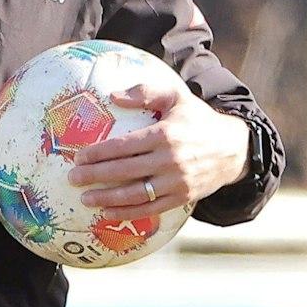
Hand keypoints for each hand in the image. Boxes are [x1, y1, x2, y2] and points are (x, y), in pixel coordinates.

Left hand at [67, 81, 249, 218]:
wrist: (233, 148)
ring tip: (85, 199)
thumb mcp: (176, 96)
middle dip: (95, 176)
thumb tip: (113, 96)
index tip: (79, 156)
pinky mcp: (182, 197)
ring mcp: (176, 182)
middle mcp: (169, 160)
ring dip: (107, 198)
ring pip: (135, 194)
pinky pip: (150, 209)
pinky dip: (128, 213)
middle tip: (73, 178)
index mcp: (164, 134)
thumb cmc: (197, 119)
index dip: (99, 153)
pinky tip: (108, 213)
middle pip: (124, 171)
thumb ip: (145, 93)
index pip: (124, 146)